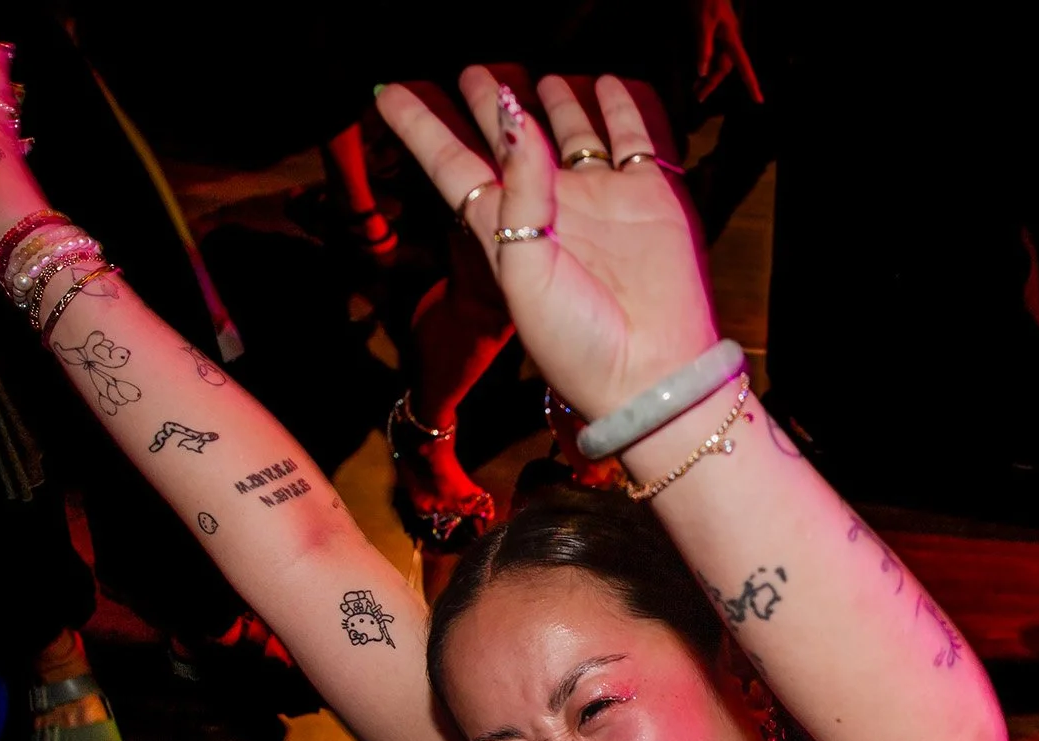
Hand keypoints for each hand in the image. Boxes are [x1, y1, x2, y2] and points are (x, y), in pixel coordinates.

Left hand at [376, 71, 716, 420]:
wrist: (651, 373)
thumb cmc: (576, 339)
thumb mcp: (525, 268)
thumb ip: (520, 190)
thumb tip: (514, 116)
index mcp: (503, 227)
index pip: (451, 163)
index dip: (421, 127)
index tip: (387, 94)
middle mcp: (548, 208)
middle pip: (509, 141)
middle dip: (487, 105)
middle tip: (471, 70)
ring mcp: (599, 200)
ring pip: (570, 133)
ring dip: (553, 103)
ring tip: (541, 77)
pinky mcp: (647, 197)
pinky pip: (630, 139)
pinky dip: (620, 108)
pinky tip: (607, 85)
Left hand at [694, 0, 763, 101]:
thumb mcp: (703, 22)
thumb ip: (704, 47)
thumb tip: (702, 72)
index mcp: (731, 38)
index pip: (744, 66)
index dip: (751, 83)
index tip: (759, 100)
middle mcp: (728, 39)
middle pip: (725, 67)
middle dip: (713, 82)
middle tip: (698, 96)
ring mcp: (721, 35)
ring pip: (718, 61)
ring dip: (708, 75)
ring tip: (695, 88)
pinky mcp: (713, 30)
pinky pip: (712, 52)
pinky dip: (705, 63)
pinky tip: (698, 70)